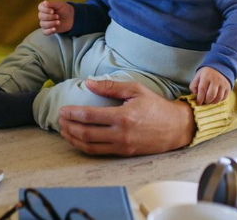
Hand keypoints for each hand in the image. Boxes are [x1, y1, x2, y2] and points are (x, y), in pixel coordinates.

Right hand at [38, 0, 73, 34]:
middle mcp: (43, 15)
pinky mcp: (48, 29)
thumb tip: (45, 2)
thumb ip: (52, 3)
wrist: (71, 18)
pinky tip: (55, 29)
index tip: (52, 11)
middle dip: (50, 17)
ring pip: (43, 24)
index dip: (45, 10)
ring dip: (51, 23)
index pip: (40, 8)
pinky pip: (45, 32)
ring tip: (59, 22)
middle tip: (58, 16)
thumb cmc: (64, 9)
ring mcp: (45, 22)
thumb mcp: (60, 4)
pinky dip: (49, 31)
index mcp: (45, 7)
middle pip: (41, 16)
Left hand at [57, 79, 194, 155]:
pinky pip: (99, 152)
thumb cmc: (156, 107)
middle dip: (69, 126)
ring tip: (64, 130)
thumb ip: (111, 87)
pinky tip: (78, 140)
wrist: (176, 128)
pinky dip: (85, 147)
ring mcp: (122, 146)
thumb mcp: (135, 90)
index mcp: (123, 116)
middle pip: (86, 133)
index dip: (73, 113)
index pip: (90, 116)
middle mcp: (121, 134)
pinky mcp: (124, 153)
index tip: (63, 110)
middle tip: (59, 119)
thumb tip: (89, 83)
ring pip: (90, 146)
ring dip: (73, 139)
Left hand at [190, 66, 230, 104]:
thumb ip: (194, 85)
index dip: (199, 98)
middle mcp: (216, 80)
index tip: (198, 103)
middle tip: (204, 101)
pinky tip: (215, 98)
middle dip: (206, 101)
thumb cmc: (207, 73)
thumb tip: (194, 94)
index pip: (202, 90)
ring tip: (209, 100)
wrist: (220, 66)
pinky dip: (219, 100)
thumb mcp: (198, 76)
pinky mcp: (228, 87)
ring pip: (218, 97)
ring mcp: (223, 84)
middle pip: (211, 95)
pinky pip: (224, 97)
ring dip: (213, 102)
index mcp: (206, 76)